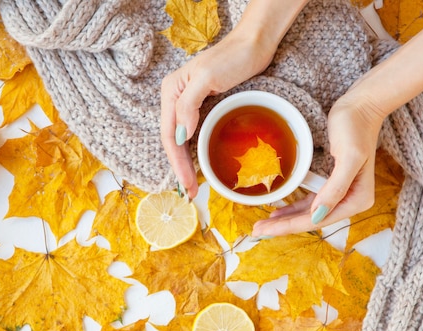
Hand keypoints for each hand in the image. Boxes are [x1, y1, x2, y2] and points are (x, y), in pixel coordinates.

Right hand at [160, 0, 309, 197]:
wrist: (254, 44)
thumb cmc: (232, 56)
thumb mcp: (207, 77)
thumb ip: (188, 104)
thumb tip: (179, 136)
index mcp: (171, 92)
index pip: (168, 135)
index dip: (176, 163)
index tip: (185, 184)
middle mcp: (175, 99)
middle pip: (173, 142)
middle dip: (180, 169)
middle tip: (189, 194)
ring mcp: (189, 104)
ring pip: (182, 141)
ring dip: (186, 164)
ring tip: (192, 186)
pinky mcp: (204, 107)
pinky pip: (194, 135)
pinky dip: (195, 153)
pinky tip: (200, 165)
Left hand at [252, 91, 384, 235]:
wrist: (361, 106)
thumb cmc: (356, 128)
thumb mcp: (348, 158)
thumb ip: (335, 188)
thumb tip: (318, 215)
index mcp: (357, 200)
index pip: (317, 220)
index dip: (289, 227)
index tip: (265, 230)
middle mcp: (351, 201)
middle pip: (310, 220)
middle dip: (283, 226)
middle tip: (256, 230)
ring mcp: (341, 192)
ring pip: (308, 213)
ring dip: (286, 219)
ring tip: (262, 224)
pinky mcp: (331, 182)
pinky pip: (310, 201)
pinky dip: (294, 208)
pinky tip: (278, 211)